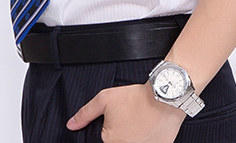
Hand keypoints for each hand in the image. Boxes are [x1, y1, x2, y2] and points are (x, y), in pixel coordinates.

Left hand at [66, 81, 185, 142]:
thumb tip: (71, 125)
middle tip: (131, 122)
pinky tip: (148, 132)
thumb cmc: (135, 98)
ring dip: (134, 138)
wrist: (164, 98)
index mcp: (109, 142)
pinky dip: (145, 140)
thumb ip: (86, 113)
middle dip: (122, 135)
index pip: (105, 141)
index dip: (111, 132)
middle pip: (118, 142)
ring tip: (140, 125)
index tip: (119, 124)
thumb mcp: (105, 99)